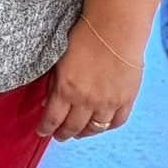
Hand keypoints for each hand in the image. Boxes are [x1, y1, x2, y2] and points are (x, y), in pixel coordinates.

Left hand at [39, 20, 142, 140]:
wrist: (114, 31)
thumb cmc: (82, 39)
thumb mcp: (58, 62)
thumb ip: (52, 84)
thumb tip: (46, 103)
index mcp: (66, 90)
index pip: (53, 119)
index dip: (46, 129)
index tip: (42, 132)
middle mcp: (86, 100)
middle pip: (73, 128)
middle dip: (63, 134)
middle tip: (59, 136)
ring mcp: (108, 102)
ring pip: (95, 128)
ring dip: (84, 133)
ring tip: (78, 133)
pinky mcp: (126, 99)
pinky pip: (116, 121)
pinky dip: (107, 126)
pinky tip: (100, 125)